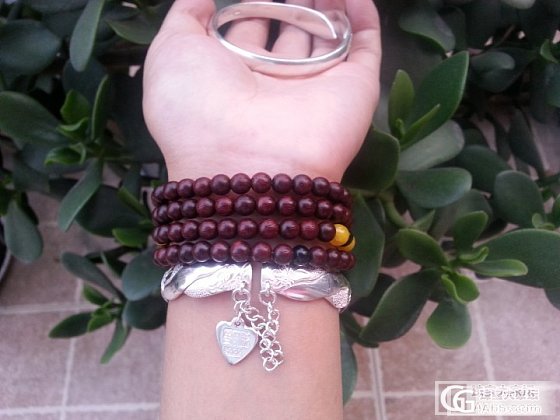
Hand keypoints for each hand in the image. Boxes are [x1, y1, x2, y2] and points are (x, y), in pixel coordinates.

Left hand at [143, 0, 380, 180]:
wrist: (244, 163)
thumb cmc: (197, 108)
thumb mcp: (172, 53)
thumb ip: (185, 17)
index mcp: (234, 76)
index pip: (247, 31)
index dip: (251, 6)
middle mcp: (276, 83)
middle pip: (290, 34)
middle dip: (293, 5)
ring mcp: (316, 87)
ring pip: (328, 38)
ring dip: (328, 8)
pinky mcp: (354, 91)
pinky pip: (365, 48)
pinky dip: (364, 19)